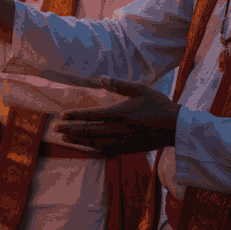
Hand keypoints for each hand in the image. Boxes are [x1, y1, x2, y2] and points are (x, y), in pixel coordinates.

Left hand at [51, 78, 179, 156]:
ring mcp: (123, 141)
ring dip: (78, 141)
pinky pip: (105, 152)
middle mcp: (119, 129)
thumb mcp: (140, 89)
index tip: (62, 115)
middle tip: (54, 128)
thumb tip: (100, 77)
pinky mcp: (127, 149)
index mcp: (120, 113)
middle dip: (70, 129)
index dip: (76, 116)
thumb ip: (119, 84)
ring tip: (63, 138)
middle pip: (89, 130)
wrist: (176, 128)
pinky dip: (92, 151)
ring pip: (95, 143)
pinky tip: (83, 150)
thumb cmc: (158, 105)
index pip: (92, 115)